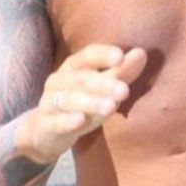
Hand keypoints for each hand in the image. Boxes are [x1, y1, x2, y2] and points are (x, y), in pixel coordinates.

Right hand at [20, 44, 146, 163]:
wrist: (44, 131)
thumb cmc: (80, 104)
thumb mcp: (101, 88)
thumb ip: (121, 72)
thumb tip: (141, 53)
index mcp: (74, 67)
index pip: (87, 55)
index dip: (103, 55)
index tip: (120, 56)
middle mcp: (59, 80)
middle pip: (82, 79)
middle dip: (104, 84)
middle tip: (124, 90)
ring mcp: (50, 102)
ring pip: (70, 100)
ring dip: (91, 102)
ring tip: (111, 107)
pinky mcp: (45, 125)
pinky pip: (56, 122)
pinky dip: (68, 121)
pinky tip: (81, 120)